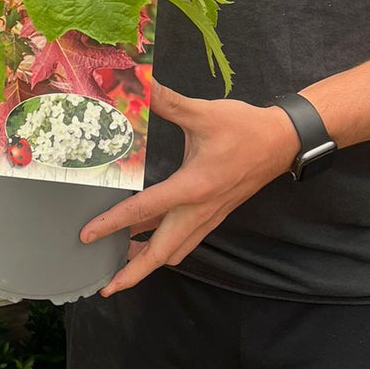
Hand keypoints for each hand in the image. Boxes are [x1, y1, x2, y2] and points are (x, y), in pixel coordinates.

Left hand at [81, 82, 302, 295]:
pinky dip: (165, 248)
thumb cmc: (245, 128)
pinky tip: (149, 241)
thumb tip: (140, 82)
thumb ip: (168, 101)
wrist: (282, 141)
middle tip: (105, 286)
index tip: (87, 236)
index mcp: (193, 187)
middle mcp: (200, 210)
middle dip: (133, 273)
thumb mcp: (203, 112)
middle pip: (161, 253)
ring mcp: (209, 216)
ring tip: (121, 266)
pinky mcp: (215, 214)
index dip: (112, 224)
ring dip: (148, 262)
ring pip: (175, 251)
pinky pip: (186, 240)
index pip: (144, 210)